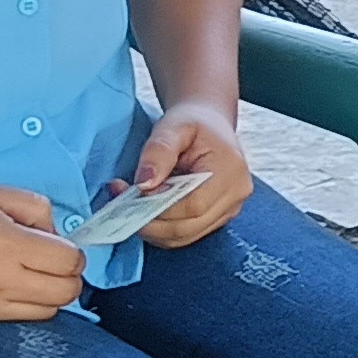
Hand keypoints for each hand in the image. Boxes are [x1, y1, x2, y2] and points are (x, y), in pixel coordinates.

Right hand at [0, 185, 86, 325]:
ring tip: (25, 275)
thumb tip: (56, 233)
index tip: (59, 245)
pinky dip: (18, 305)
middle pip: (66, 294)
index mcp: (6, 246)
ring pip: (45, 314)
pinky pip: (12, 321)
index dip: (73, 252)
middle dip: (68, 277)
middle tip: (51, 262)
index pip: (70, 262)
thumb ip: (34, 207)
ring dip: (46, 295)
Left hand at [122, 103, 251, 248]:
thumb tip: (144, 183)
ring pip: (184, 236)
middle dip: (149, 221)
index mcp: (230, 172)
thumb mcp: (172, 127)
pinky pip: (186, 234)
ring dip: (152, 227)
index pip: (192, 206)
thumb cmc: (192, 121)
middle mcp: (236, 196)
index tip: (129, 193)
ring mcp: (230, 210)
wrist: (209, 123)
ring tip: (130, 203)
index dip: (158, 206)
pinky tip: (146, 209)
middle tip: (121, 201)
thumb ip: (158, 152)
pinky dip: (161, 228)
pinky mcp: (218, 218)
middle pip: (188, 227)